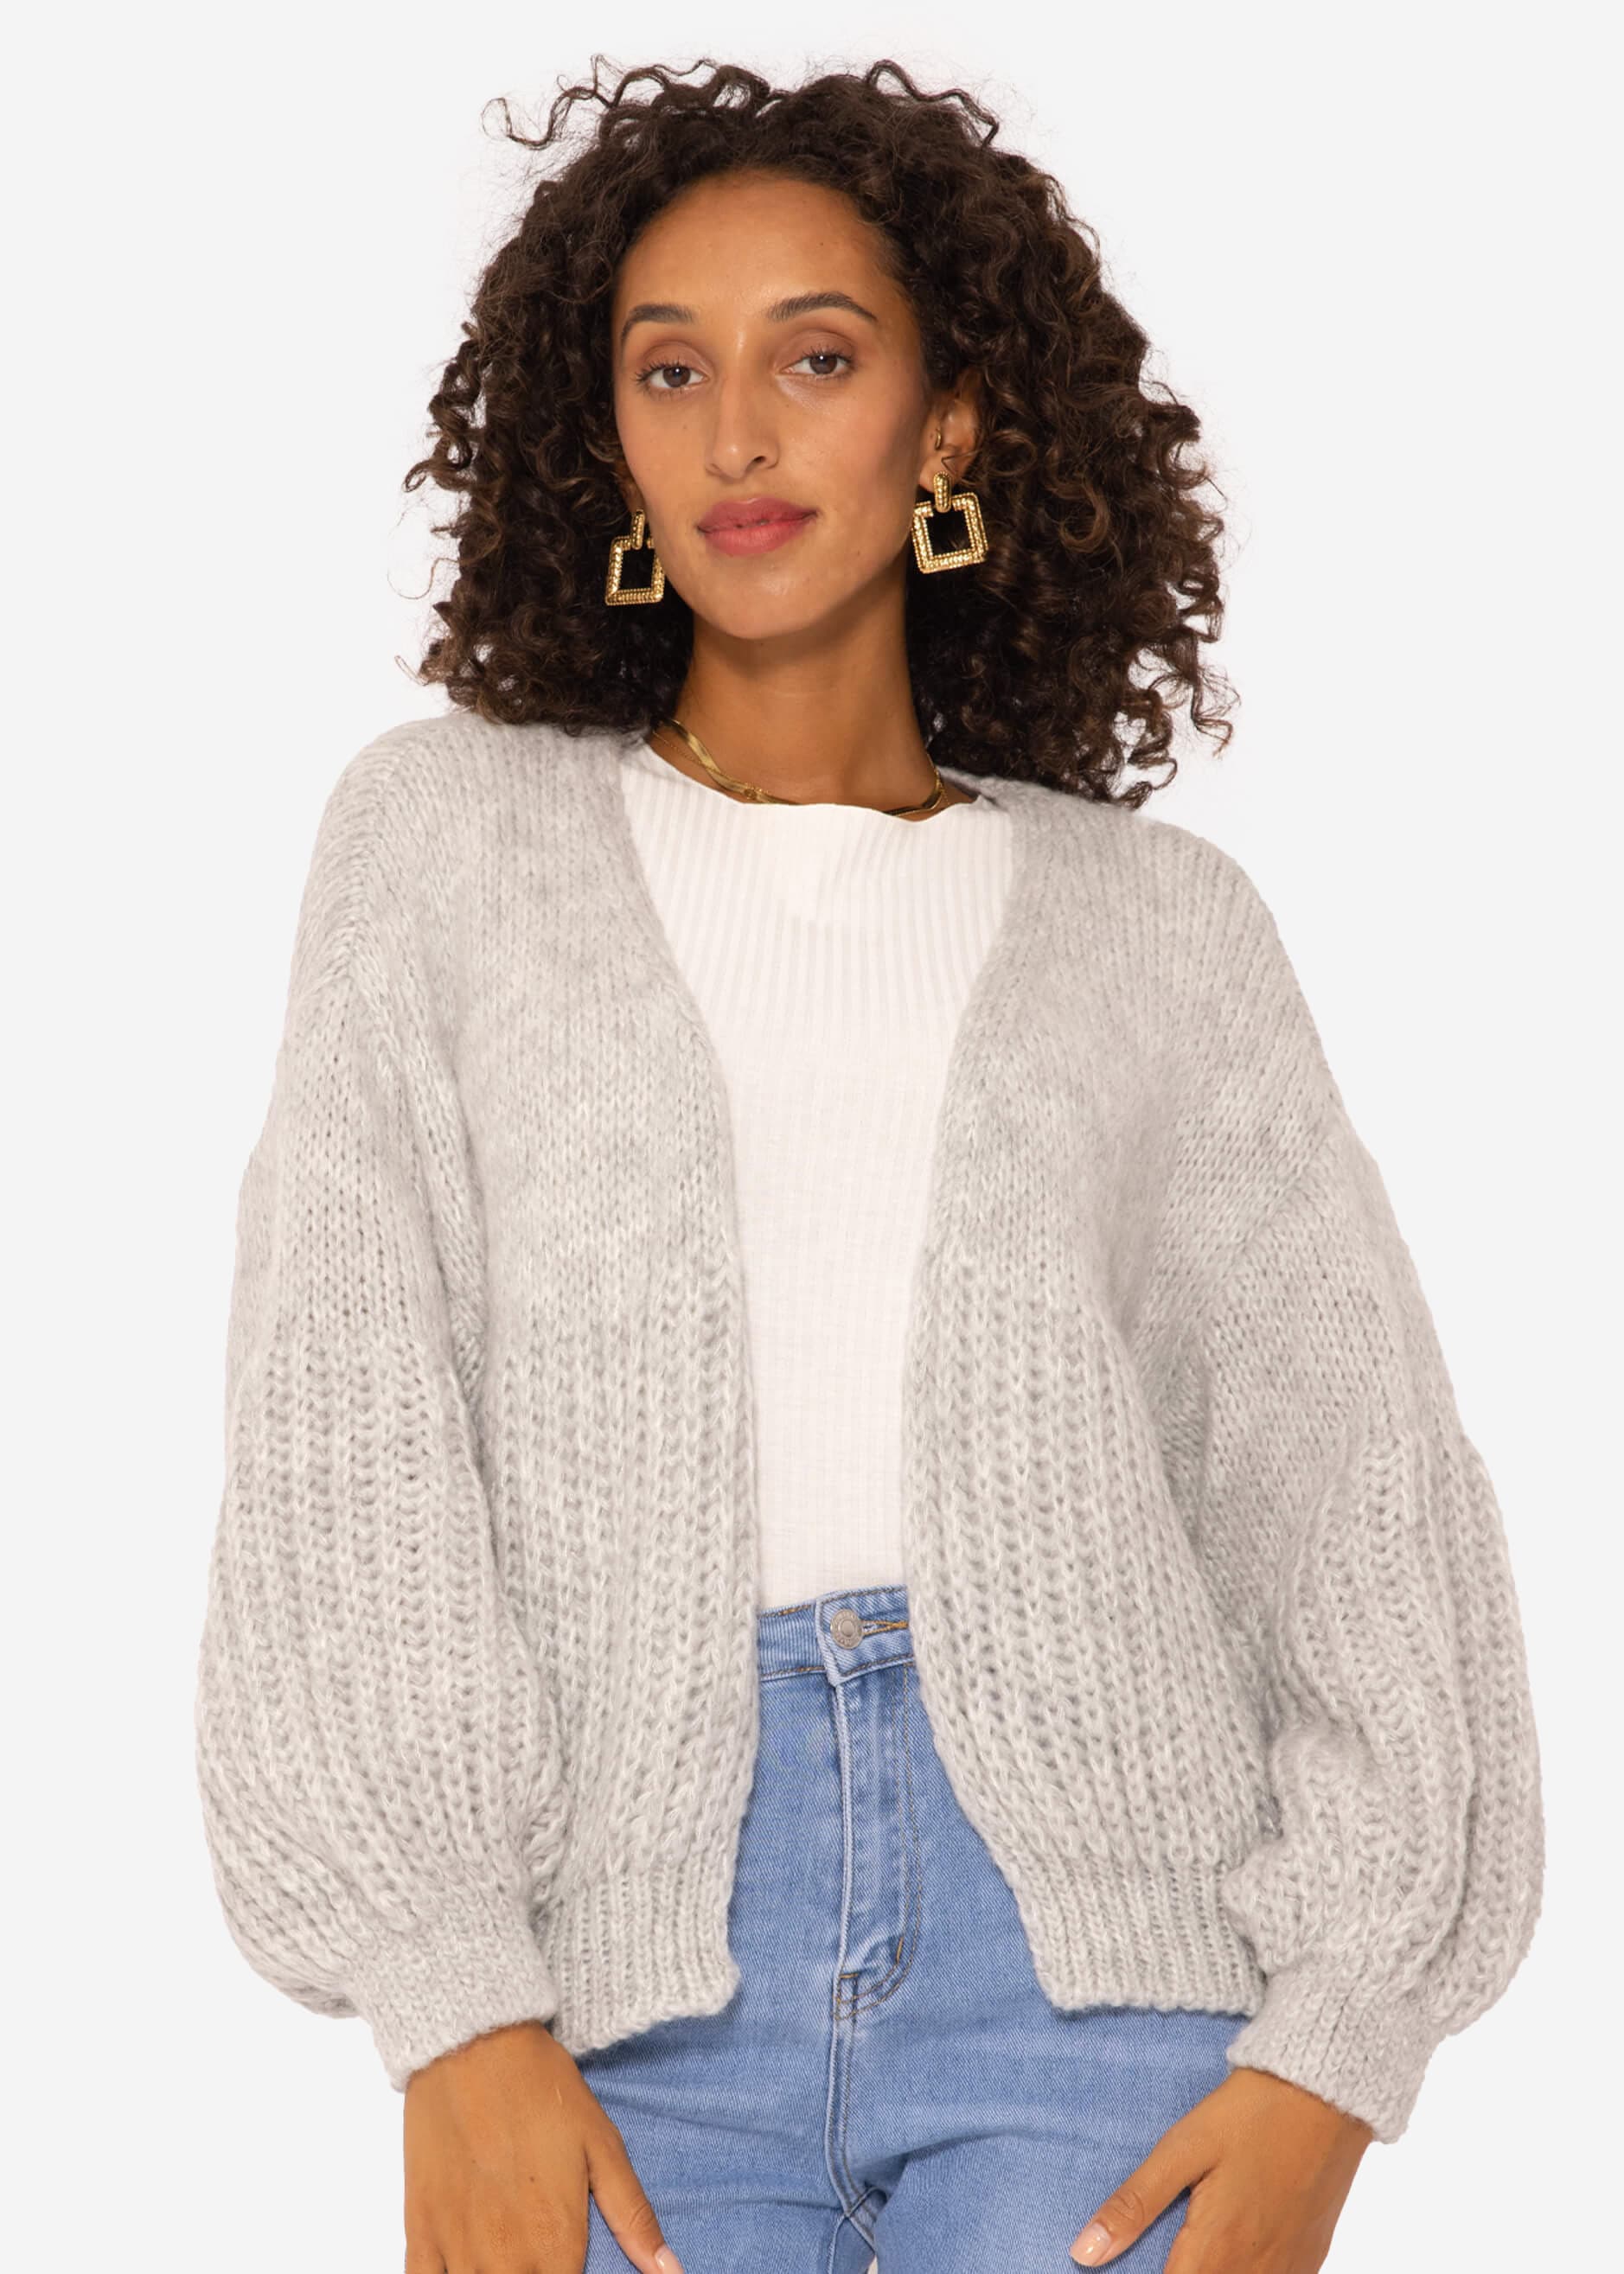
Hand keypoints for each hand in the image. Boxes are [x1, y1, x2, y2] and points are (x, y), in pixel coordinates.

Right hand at [402, 2019, 683, 2273]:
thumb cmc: (542, 2089)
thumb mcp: (602, 2145)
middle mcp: (504, 2258)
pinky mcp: (420, 2232)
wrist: (473, 2043)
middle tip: (545, 2259)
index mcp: (554, 2244)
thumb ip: (633, 2218)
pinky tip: (465, 2269)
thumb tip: (670, 2271)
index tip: (573, 2268)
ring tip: (513, 2261)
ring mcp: (455, 2249)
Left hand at [1069, 2067, 1373, 2270]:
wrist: (1327, 2092)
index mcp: (1217, 2248)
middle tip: (1165, 2250)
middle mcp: (1256, 2270)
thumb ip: (1136, 2204)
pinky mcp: (1311, 2258)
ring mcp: (1289, 2269)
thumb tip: (1085, 2253)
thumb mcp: (1183, 2148)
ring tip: (1190, 2251)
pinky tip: (1232, 2255)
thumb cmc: (1250, 2113)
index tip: (1120, 2270)